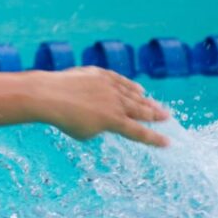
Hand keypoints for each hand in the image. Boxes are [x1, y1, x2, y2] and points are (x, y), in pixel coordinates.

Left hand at [40, 67, 170, 146]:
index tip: (167, 142)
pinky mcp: (101, 75)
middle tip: (167, 117)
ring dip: (146, 101)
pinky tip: (138, 89)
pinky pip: (121, 81)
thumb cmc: (64, 119)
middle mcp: (117, 103)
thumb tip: (107, 120)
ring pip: (133, 95)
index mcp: (114, 121)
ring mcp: (110, 87)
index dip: (154, 138)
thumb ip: (101, 127)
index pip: (139, 132)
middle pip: (141, 111)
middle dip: (155, 115)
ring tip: (156, 105)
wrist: (49, 95)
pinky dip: (131, 86)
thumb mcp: (85, 133)